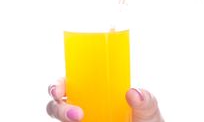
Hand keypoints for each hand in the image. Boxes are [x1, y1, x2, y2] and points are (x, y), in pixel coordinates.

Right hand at [46, 78, 163, 121]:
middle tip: (76, 114)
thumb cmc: (145, 120)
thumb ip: (145, 101)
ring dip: (63, 119)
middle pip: (55, 106)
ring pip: (60, 121)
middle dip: (57, 108)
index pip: (67, 84)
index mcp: (92, 91)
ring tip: (79, 121)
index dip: (56, 85)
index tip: (57, 91)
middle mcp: (82, 107)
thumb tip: (133, 92)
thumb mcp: (148, 109)